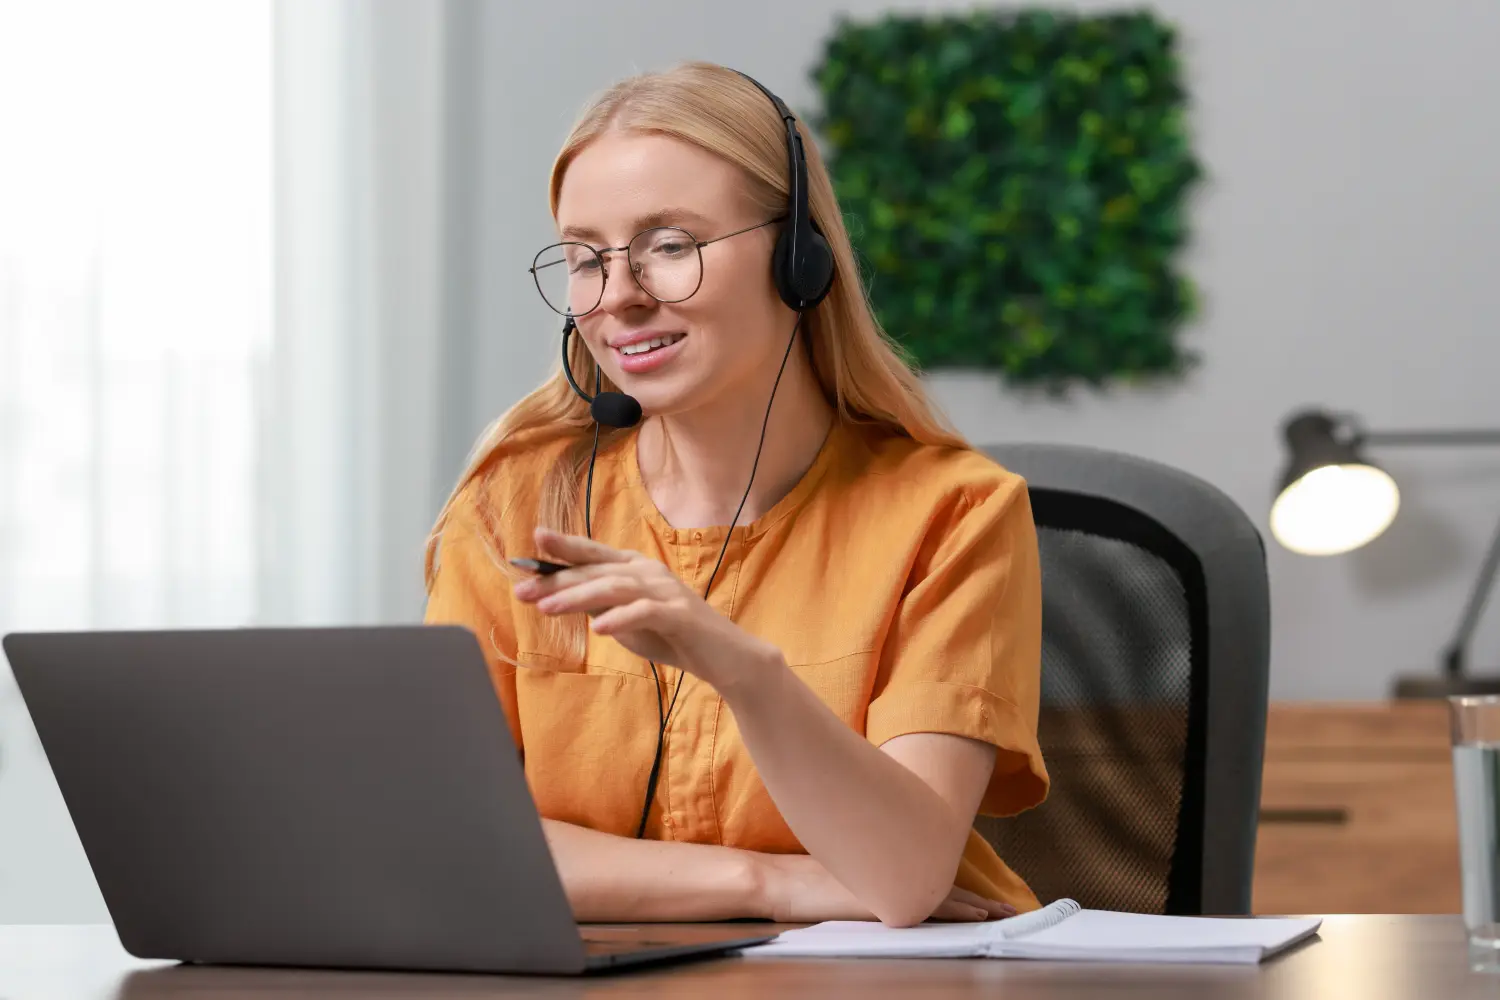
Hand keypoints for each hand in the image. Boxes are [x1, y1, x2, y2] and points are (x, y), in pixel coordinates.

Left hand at [511, 527, 781, 689]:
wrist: (724, 657)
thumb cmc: (673, 636)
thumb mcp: (627, 619)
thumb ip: (599, 603)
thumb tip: (559, 595)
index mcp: (636, 568)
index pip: (594, 553)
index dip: (564, 546)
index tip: (532, 541)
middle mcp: (649, 572)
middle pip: (597, 570)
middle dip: (558, 579)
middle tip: (522, 590)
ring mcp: (666, 591)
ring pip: (615, 587)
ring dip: (578, 596)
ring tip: (548, 608)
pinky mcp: (680, 615)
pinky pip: (646, 612)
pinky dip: (620, 618)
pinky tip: (598, 627)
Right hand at [757, 853, 1015, 923]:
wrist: (785, 882)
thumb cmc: (807, 879)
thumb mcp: (845, 871)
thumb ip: (869, 872)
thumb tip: (882, 876)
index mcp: (889, 870)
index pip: (934, 881)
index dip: (963, 893)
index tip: (987, 900)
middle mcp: (896, 877)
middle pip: (948, 889)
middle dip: (979, 902)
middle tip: (1008, 909)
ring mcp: (894, 889)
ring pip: (945, 899)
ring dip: (976, 908)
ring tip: (1002, 915)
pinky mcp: (889, 903)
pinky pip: (930, 909)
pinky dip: (955, 913)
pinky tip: (975, 918)